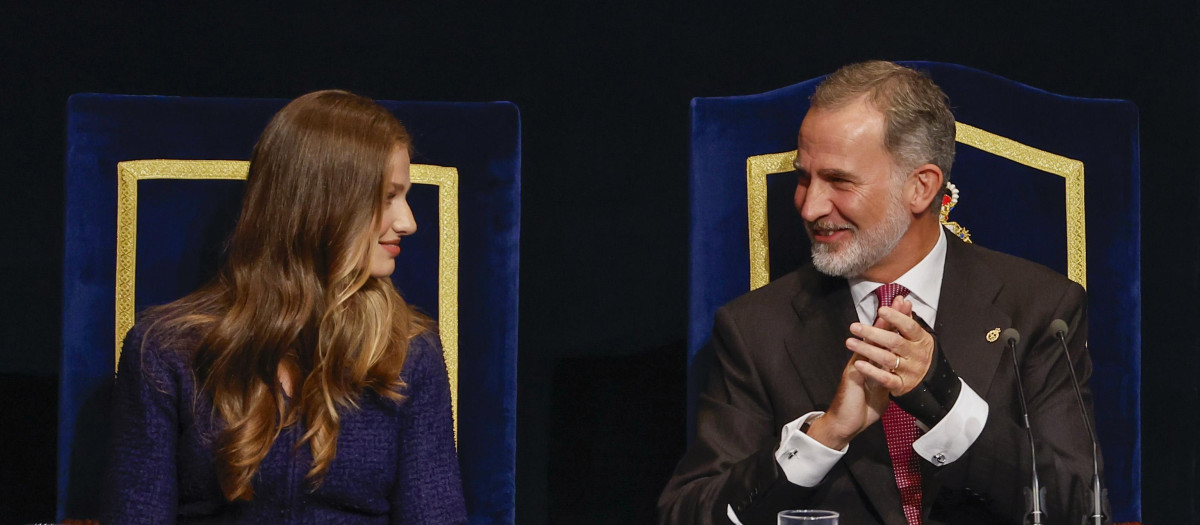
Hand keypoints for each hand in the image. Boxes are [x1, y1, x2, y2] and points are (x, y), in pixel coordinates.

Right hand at [805, 297, 915, 448]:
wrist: (843, 424)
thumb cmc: (862, 408)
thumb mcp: (880, 389)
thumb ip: (887, 375)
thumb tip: (899, 367)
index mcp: (872, 363)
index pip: (886, 339)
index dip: (897, 324)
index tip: (907, 307)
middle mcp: (864, 360)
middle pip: (879, 335)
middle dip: (892, 317)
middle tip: (902, 300)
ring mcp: (857, 366)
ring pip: (869, 342)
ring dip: (881, 326)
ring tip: (890, 311)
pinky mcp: (852, 376)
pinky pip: (862, 362)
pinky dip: (869, 351)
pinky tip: (875, 338)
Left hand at [845, 295, 934, 396]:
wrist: (929, 385)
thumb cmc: (917, 355)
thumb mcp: (915, 337)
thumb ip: (906, 319)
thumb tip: (901, 300)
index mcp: (921, 341)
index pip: (909, 327)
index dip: (896, 318)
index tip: (881, 310)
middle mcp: (916, 355)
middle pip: (894, 342)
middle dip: (873, 333)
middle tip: (854, 327)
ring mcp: (909, 371)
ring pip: (887, 359)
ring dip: (867, 349)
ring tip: (850, 342)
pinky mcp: (902, 386)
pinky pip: (885, 378)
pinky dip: (871, 371)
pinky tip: (858, 363)